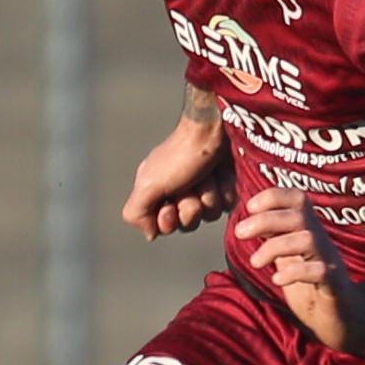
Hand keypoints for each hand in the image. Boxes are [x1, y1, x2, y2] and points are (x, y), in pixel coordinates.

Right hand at [122, 116, 231, 237]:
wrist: (211, 129)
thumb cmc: (178, 155)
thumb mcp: (148, 184)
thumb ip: (136, 212)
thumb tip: (150, 234)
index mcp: (158, 194)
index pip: (165, 227)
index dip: (169, 220)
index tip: (170, 204)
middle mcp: (180, 194)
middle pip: (189, 223)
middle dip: (191, 205)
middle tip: (190, 184)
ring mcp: (205, 191)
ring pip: (210, 214)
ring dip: (209, 194)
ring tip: (206, 174)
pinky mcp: (226, 185)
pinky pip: (228, 204)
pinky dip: (225, 189)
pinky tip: (221, 173)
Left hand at [236, 188, 361, 349]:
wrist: (340, 315)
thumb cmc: (310, 282)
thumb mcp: (287, 254)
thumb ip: (273, 236)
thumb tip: (247, 219)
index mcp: (309, 229)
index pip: (297, 198)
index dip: (273, 196)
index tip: (249, 207)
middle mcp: (321, 239)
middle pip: (299, 215)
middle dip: (265, 220)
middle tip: (239, 233)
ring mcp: (329, 260)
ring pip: (307, 240)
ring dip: (274, 247)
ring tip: (255, 262)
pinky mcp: (334, 284)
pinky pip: (318, 271)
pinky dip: (294, 272)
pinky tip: (277, 279)